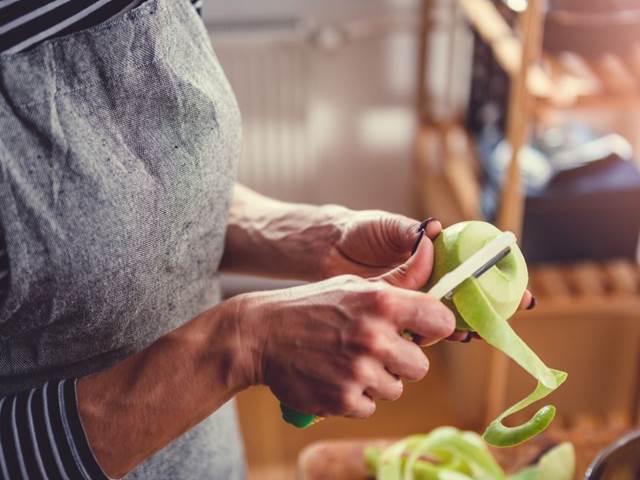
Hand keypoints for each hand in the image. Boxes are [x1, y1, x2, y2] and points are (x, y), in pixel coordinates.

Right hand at [233, 239, 454, 417]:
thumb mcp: (353, 285)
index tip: (421, 331)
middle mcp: (375, 337)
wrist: (261, 334)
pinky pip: (370, 407)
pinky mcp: (343, 400)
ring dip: (376, 381)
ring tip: (347, 362)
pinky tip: (333, 377)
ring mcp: (359, 372)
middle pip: (420, 366)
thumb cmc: (312, 306)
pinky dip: (355, 397)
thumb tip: (432, 267)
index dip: (434, 328)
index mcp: (382, 302)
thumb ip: (397, 287)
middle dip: (401, 361)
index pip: (441, 321)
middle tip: (374, 350)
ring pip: (395, 389)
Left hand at [323, 210, 535, 341]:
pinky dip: (439, 332)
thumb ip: (410, 233)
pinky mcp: (398, 313)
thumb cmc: (359, 231)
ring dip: (471, 321)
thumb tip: (435, 229)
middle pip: (468, 292)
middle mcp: (429, 276)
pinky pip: (423, 324)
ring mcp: (415, 296)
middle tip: (516, 309)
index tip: (520, 285)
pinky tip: (455, 336)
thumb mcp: (386, 227)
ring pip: (450, 311)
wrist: (327, 250)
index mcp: (432, 253)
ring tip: (486, 327)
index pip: (471, 263)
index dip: (497, 273)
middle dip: (494, 302)